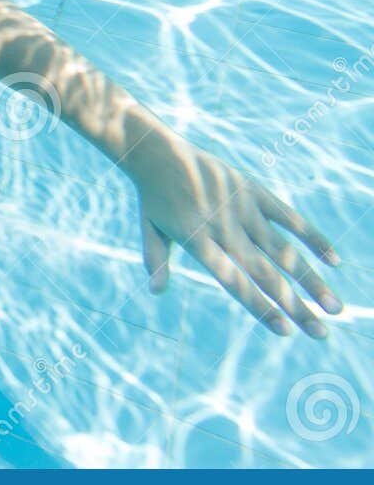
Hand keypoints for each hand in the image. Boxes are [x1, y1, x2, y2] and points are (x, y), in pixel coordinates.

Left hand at [123, 130, 341, 336]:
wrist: (157, 151)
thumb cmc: (153, 196)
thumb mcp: (149, 229)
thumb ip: (155, 260)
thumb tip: (156, 292)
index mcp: (198, 241)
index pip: (235, 282)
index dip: (261, 307)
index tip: (285, 331)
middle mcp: (224, 227)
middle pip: (266, 274)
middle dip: (296, 306)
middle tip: (321, 333)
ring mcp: (242, 208)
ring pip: (284, 250)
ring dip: (312, 280)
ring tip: (335, 307)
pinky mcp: (253, 190)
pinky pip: (289, 216)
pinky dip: (312, 237)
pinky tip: (334, 261)